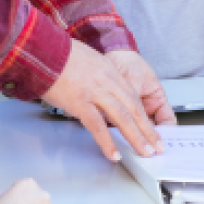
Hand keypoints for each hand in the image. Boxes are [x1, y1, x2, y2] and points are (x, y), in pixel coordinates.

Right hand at [42, 41, 164, 161]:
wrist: (45, 49)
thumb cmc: (61, 54)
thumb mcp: (89, 60)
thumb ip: (99, 76)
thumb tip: (101, 91)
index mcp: (110, 72)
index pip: (133, 98)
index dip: (144, 116)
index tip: (152, 129)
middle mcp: (108, 82)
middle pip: (134, 109)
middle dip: (148, 130)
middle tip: (158, 146)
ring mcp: (95, 93)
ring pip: (122, 118)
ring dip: (136, 138)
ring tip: (145, 153)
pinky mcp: (80, 103)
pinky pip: (97, 126)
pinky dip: (107, 142)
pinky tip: (114, 154)